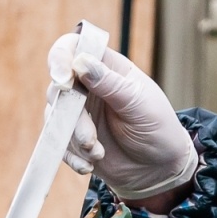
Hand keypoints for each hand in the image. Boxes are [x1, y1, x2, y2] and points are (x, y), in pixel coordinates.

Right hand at [46, 33, 196, 199]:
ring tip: (97, 152)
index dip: (60, 58)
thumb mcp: (140, 105)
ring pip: (56, 116)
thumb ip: (111, 84)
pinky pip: (57, 141)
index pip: (73, 48)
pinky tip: (89, 165)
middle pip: (58, 86)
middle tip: (89, 138)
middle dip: (70, 114)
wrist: (160, 169)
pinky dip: (70, 155)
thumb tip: (79, 61)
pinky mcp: (73, 137)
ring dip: (73, 137)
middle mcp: (88, 86)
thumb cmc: (158, 130)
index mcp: (107, 68)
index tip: (63, 79)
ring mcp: (79, 112)